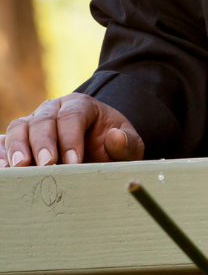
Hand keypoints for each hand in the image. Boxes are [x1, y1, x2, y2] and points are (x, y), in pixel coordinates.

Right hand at [1, 95, 144, 167]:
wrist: (97, 146)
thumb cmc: (111, 146)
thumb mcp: (129, 144)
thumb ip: (128, 143)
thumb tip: (115, 137)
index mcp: (81, 105)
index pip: (72, 116)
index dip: (71, 138)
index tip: (74, 162)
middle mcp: (53, 109)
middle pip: (43, 120)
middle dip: (44, 143)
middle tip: (47, 165)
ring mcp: (33, 122)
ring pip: (19, 127)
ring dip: (17, 147)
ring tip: (20, 167)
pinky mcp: (20, 138)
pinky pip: (4, 142)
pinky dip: (2, 153)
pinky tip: (4, 169)